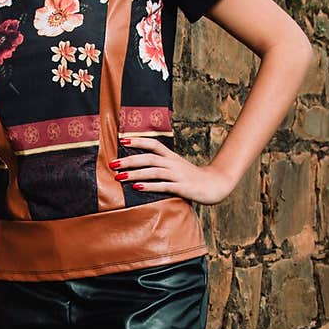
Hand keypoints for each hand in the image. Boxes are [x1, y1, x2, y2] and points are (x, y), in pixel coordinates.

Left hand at [111, 135, 233, 204]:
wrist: (216, 185)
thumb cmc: (193, 178)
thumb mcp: (177, 168)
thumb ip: (162, 167)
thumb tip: (142, 167)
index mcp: (172, 157)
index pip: (153, 144)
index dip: (138, 141)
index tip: (122, 140)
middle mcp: (173, 163)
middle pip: (149, 158)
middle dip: (129, 160)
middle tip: (112, 164)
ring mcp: (178, 175)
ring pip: (153, 171)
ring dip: (135, 173)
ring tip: (119, 177)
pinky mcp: (182, 187)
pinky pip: (163, 186)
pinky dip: (149, 186)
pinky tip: (137, 188)